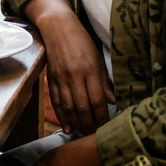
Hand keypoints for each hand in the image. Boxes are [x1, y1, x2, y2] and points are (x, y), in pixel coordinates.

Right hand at [25, 0, 114, 134]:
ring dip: (76, 123)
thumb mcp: (97, 58)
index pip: (98, 100)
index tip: (107, 129)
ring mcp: (61, 78)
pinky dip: (61, 116)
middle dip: (90, 125)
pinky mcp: (51, 79)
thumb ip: (104, 81)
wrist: (57, 27)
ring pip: (69, 107)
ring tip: (83, 135)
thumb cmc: (82, 41)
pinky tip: (67, 127)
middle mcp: (75, 76)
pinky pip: (57, 101)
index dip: (102, 117)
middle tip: (95, 138)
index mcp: (90, 70)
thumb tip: (113, 101)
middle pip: (83, 107)